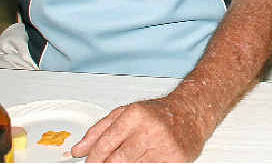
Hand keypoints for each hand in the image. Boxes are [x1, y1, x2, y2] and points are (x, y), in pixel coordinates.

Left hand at [70, 96, 206, 161]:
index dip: (93, 159)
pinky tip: (145, 159)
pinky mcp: (176, 160)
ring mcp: (164, 146)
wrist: (192, 112)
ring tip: (132, 157)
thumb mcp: (126, 113)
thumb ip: (100, 131)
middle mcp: (150, 129)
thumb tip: (79, 150)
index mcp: (135, 115)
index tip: (90, 163)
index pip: (105, 145)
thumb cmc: (159, 113)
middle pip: (116, 161)